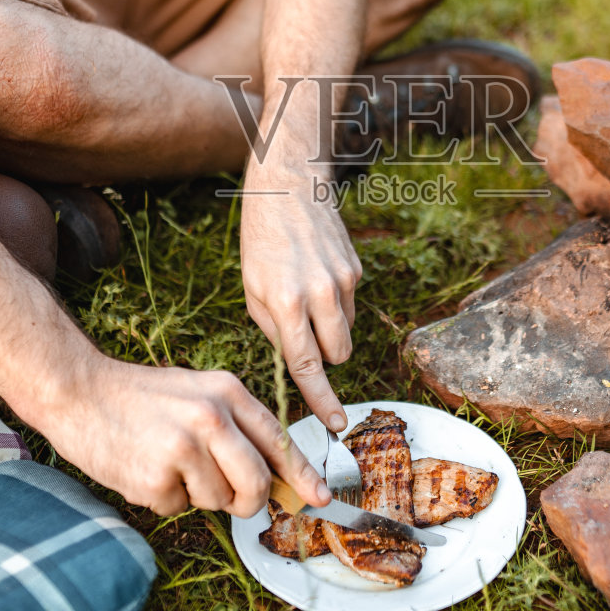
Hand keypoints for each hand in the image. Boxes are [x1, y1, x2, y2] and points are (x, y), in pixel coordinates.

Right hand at [41, 357, 331, 517]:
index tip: (319, 497)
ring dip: (195, 495)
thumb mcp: (197, 393)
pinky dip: (162, 499)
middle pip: (256, 484)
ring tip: (167, 462)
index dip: (302, 475)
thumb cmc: (140, 397)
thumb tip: (275, 476)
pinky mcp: (156, 476)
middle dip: (246, 501)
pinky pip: (177, 508)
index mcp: (227, 392)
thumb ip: (236, 427)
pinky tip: (144, 469)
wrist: (78, 391)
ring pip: (217, 501)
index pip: (278, 440)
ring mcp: (183, 447)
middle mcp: (212, 417)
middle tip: (227, 497)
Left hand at [239, 162, 361, 433]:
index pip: (306, 365)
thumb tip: (297, 361)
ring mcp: (343, 280)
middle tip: (303, 335)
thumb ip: (274, 329)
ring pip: (347, 332)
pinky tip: (317, 275)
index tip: (336, 424)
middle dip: (325, 356)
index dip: (321, 400)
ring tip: (306, 296)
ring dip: (330, 329)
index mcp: (285, 301)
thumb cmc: (262, 239)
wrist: (289, 186)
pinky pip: (351, 306)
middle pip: (338, 355)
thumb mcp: (252, 287)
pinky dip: (336, 303)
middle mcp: (320, 293)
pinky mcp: (357, 269)